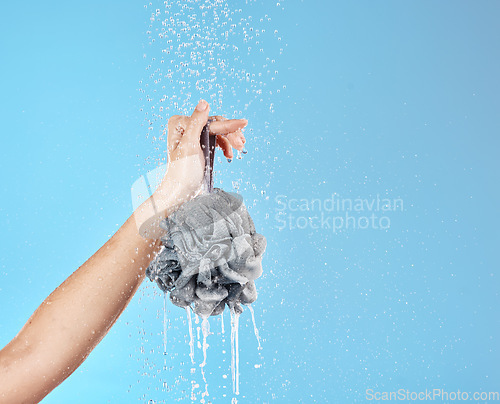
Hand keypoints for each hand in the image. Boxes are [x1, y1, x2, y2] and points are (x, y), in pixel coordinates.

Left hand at [136, 100, 247, 237]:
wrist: (182, 192)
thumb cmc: (182, 172)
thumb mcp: (190, 146)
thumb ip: (197, 123)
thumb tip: (204, 102)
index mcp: (179, 123)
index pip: (209, 121)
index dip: (226, 126)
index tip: (242, 126)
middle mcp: (185, 126)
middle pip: (214, 124)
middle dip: (229, 133)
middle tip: (242, 143)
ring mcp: (193, 135)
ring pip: (218, 131)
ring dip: (230, 139)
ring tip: (240, 148)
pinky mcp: (200, 145)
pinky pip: (216, 139)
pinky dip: (225, 145)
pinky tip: (229, 154)